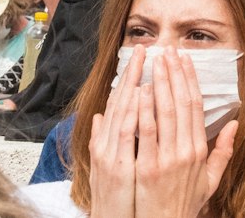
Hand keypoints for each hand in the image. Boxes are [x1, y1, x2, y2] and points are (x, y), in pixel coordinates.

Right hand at [89, 42, 141, 217]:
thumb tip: (100, 116)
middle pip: (120, 101)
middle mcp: (106, 145)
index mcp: (106, 142)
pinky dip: (133, 111)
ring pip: (123, 109)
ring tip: (142, 59)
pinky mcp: (116, 165)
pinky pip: (127, 133)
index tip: (140, 55)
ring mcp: (110, 153)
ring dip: (133, 82)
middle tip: (144, 46)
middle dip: (132, 72)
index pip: (119, 103)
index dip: (130, 78)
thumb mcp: (105, 166)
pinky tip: (140, 92)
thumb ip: (102, 139)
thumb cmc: (115, 198)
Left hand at [134, 48, 235, 217]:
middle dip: (173, 74)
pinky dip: (143, 110)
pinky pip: (145, 133)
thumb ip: (223, 152)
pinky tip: (140, 92)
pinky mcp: (147, 168)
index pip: (195, 106)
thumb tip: (233, 124)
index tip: (184, 60)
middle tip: (167, 51)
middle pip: (180, 103)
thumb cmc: (184, 205)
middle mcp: (185, 151)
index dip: (190, 80)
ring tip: (154, 63)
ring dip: (159, 85)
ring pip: (164, 113)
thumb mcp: (210, 181)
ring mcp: (166, 159)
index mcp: (199, 150)